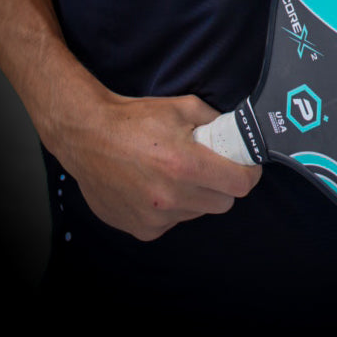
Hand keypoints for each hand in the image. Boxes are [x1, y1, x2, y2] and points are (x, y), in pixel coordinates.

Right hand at [56, 91, 261, 241]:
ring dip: (194, 197)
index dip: (248, 173)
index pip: (240, 184)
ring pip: (196, 213)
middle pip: (223, 203)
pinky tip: (152, 186)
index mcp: (185, 165)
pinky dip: (170, 208)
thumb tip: (235, 131)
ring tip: (171, 173)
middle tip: (206, 167)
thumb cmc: (133, 119)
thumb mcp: (181, 107)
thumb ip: (213, 120)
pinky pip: (172, 221)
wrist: (87, 136)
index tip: (246, 167)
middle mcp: (172, 196)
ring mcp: (156, 217)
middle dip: (221, 184)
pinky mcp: (142, 229)